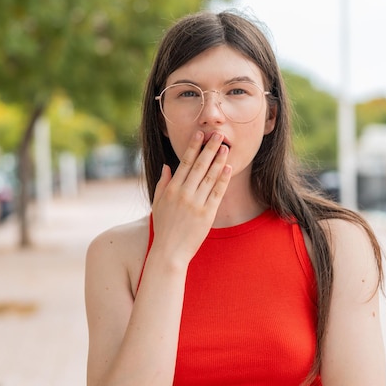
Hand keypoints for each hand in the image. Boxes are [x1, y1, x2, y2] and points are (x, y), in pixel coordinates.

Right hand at [150, 131, 231, 268]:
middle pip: (200, 166)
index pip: (185, 163)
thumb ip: (162, 183)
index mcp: (172, 189)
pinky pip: (217, 193)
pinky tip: (228, 168)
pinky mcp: (207, 214)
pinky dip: (223, 179)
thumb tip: (167, 166)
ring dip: (218, 161)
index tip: (200, 134)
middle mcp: (184, 193)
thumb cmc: (164, 227)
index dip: (193, 147)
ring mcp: (196, 203)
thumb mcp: (158, 203)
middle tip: (218, 135)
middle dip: (209, 148)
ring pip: (210, 177)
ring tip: (225, 147)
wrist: (170, 251)